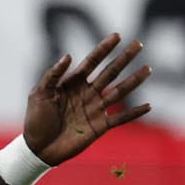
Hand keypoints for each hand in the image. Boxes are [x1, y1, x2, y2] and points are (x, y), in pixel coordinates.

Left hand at [24, 33, 151, 164]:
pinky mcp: (100, 126)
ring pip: (119, 92)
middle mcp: (87, 94)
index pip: (91, 63)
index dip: (103, 49)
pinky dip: (134, 113)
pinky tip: (148, 105)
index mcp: (72, 84)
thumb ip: (52, 75)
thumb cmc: (35, 120)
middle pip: (109, 73)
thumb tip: (68, 56)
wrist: (38, 148)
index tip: (117, 35)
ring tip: (148, 68)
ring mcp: (95, 109)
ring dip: (134, 81)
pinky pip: (120, 118)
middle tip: (138, 44)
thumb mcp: (38, 94)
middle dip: (124, 58)